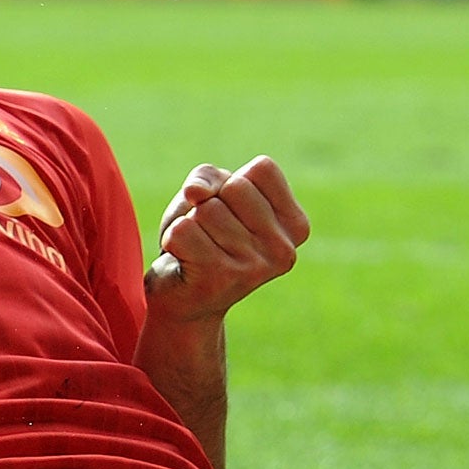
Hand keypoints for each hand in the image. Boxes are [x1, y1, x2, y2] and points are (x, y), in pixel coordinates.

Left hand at [144, 156, 309, 322]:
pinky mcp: (219, 278)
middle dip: (210, 203)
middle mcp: (283, 250)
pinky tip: (184, 261)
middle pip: (235, 187)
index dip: (234, 183)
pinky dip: (172, 239)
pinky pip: (183, 230)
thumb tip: (197, 193)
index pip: (263, 169)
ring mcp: (254, 268)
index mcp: (296, 226)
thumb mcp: (211, 195)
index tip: (230, 213)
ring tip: (197, 250)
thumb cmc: (202, 238)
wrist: (182, 299)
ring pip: (206, 209)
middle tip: (209, 235)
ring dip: (190, 224)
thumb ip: (208, 177)